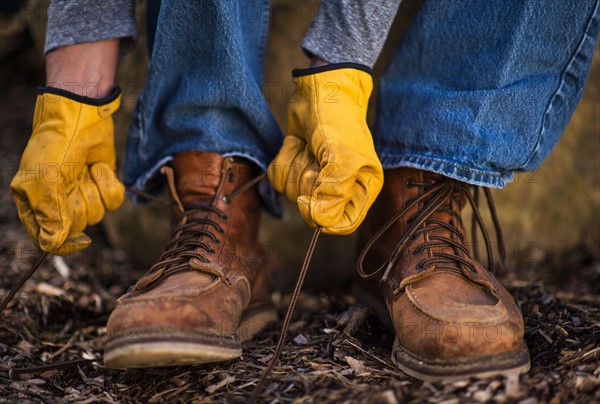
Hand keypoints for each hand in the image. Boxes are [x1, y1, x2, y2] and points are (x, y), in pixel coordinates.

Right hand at [10, 87, 124, 254]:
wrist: (82, 114)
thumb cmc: (56, 143)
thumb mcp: (44, 178)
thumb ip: (49, 213)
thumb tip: (54, 243)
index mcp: (33, 203)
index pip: (46, 239)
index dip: (64, 243)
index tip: (81, 240)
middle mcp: (56, 202)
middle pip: (76, 227)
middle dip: (79, 203)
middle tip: (74, 180)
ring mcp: (81, 193)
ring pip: (97, 214)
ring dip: (94, 190)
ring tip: (85, 169)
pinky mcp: (102, 184)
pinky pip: (113, 201)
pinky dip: (109, 183)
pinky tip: (98, 167)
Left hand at [268, 65, 382, 234]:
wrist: (319, 88)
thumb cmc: (338, 118)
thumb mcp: (341, 155)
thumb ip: (334, 190)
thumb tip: (319, 220)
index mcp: (362, 187)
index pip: (344, 223)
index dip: (323, 217)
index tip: (308, 199)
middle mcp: (340, 187)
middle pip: (312, 209)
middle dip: (307, 178)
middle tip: (316, 154)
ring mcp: (316, 178)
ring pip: (291, 193)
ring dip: (295, 165)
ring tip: (309, 145)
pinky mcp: (296, 166)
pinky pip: (278, 180)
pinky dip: (283, 159)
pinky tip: (296, 144)